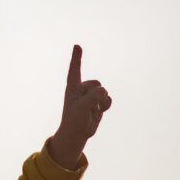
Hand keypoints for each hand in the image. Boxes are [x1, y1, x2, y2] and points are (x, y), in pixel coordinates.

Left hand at [48, 45, 111, 169]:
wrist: (77, 134)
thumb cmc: (74, 120)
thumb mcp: (81, 107)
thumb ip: (92, 97)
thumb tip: (104, 91)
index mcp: (72, 87)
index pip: (75, 70)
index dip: (76, 58)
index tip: (77, 46)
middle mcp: (81, 89)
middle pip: (95, 84)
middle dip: (96, 94)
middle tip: (87, 105)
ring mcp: (90, 96)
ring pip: (103, 91)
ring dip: (101, 101)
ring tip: (93, 109)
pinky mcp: (98, 103)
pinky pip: (107, 98)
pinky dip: (106, 104)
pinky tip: (101, 110)